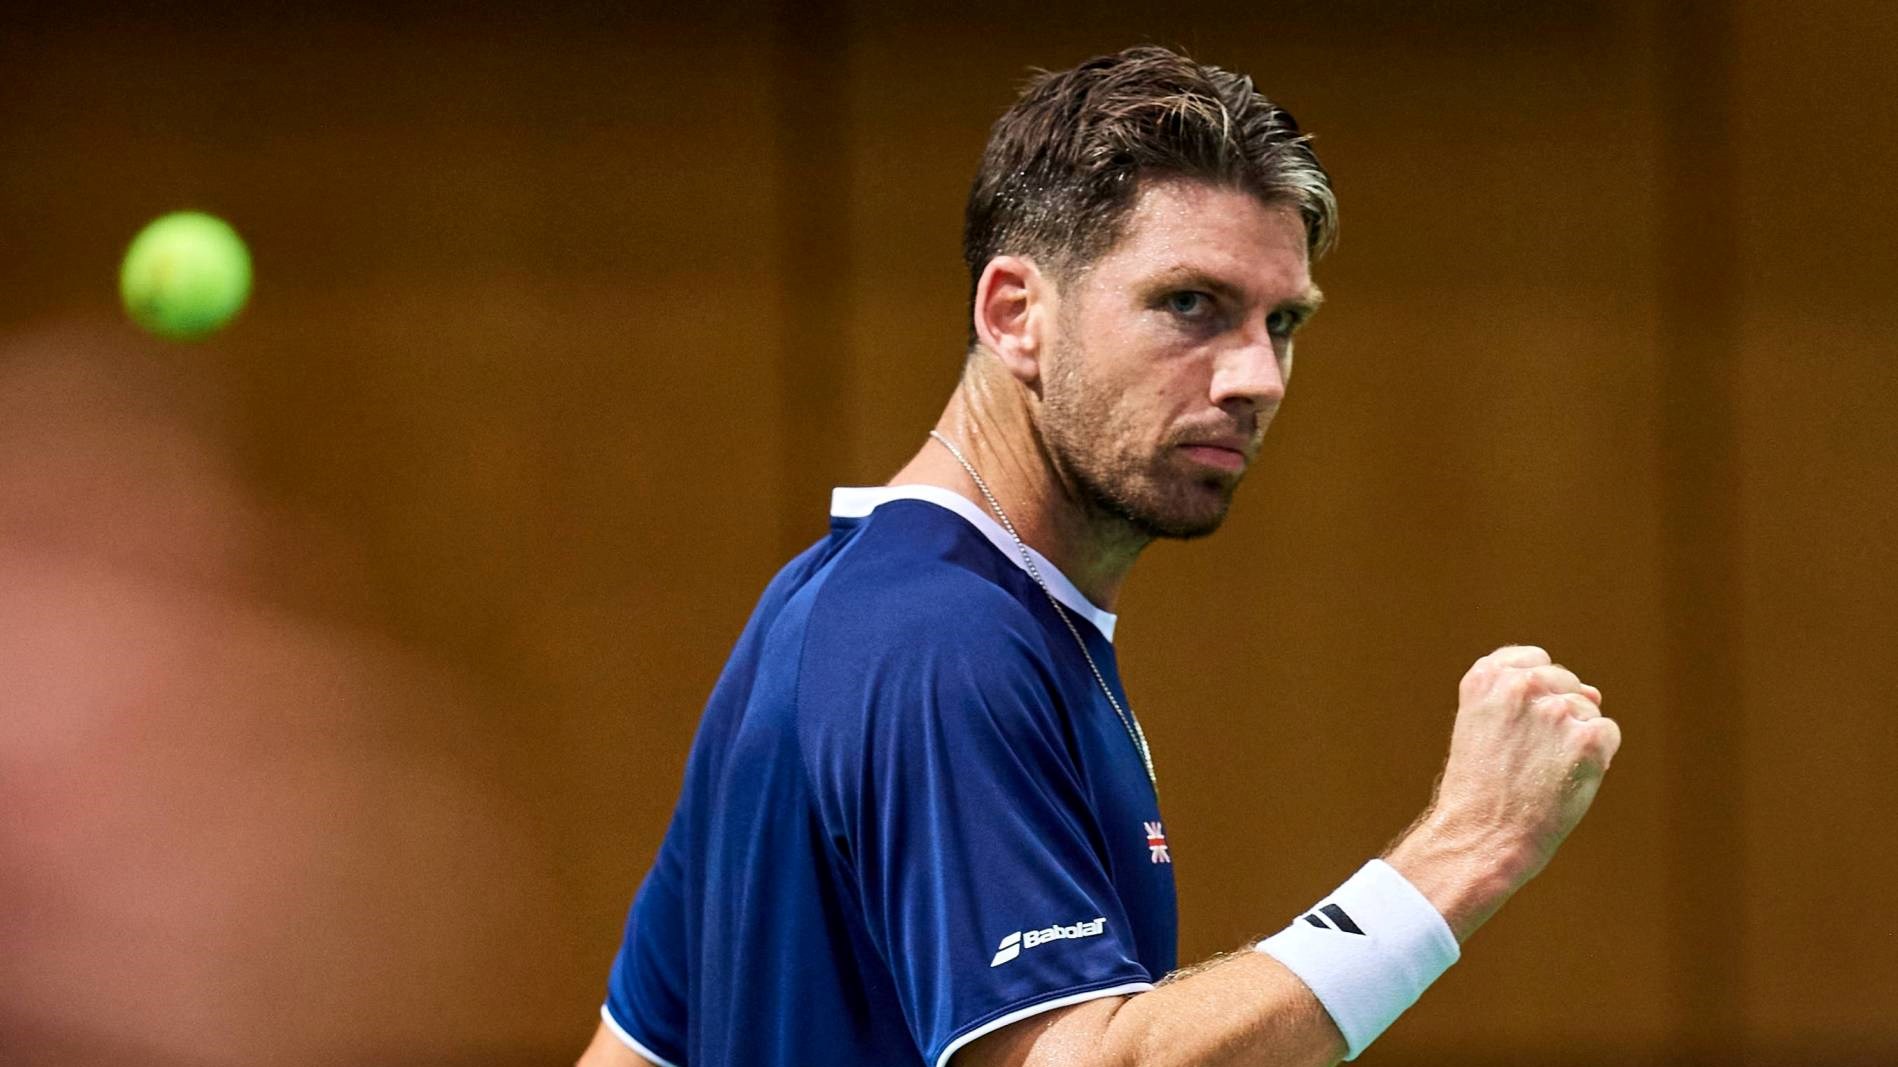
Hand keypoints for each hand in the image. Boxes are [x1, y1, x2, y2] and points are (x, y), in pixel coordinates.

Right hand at [1387, 645, 1621, 939]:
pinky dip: (1596, 758)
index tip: (1517, 728)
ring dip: (1575, 738)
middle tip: (1528, 759)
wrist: (1481, 836)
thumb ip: (1527, 698)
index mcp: (1486, 677)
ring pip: (1588, 709)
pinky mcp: (1586, 738)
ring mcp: (1555, 710)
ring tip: (1543, 772)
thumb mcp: (1483, 726)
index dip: (1533, 695)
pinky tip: (1565, 778)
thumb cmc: (1482, 787)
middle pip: (1565, 683)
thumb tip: (1595, 692)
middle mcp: (1520, 685)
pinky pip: (1608, 733)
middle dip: (1558, 716)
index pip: (1533, 661)